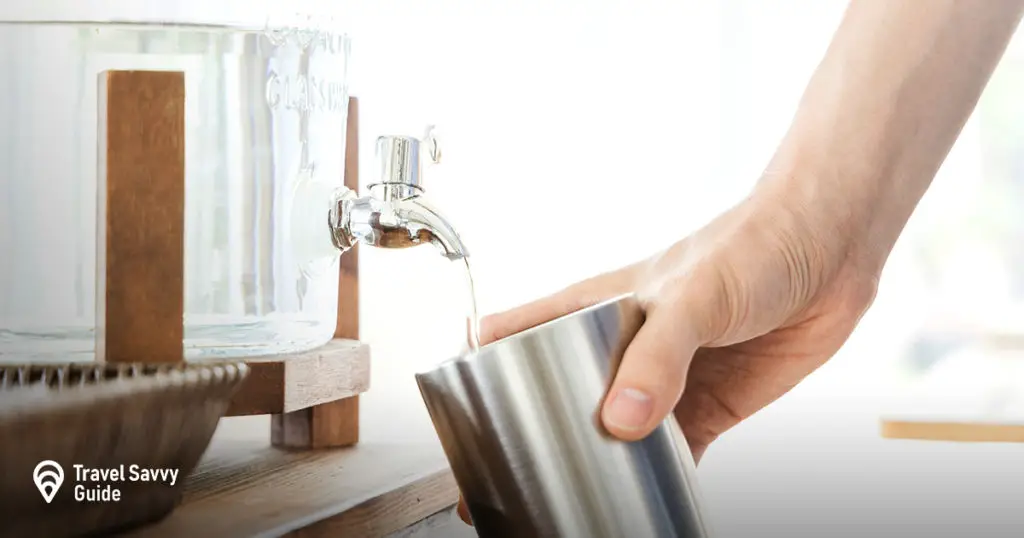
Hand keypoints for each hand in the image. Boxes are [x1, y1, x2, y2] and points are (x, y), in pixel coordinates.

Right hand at [455, 185, 880, 525]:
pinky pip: (674, 455)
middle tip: (510, 482)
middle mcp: (622, 349)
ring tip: (572, 503)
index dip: (483, 373)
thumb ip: (656, 357)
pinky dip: (659, 482)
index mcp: (596, 309)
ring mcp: (663, 382)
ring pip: (614, 435)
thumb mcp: (692, 296)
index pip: (520, 338)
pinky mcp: (707, 409)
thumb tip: (620, 421)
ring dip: (597, 466)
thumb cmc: (750, 245)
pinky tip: (647, 505)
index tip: (462, 415)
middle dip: (537, 437)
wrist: (831, 251)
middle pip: (562, 400)